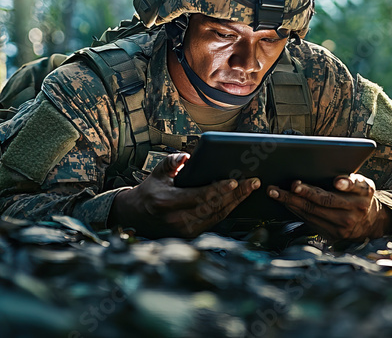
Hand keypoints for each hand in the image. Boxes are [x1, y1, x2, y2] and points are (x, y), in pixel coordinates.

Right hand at [110, 152, 259, 237]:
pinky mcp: (190, 235)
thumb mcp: (157, 173)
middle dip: (236, 194)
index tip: (235, 181)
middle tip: (253, 182)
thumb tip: (186, 157)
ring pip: (217, 216)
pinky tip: (239, 199)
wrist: (137, 216)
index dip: (219, 189)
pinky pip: (214, 221)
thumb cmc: (150, 191)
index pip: (199, 196)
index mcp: (167, 202)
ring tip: (251, 188)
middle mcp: (177, 219)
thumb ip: (172, 162)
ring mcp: (184, 230)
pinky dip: (228, 210)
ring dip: (236, 202)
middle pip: (213, 207)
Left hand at [267, 173, 391, 240]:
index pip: (349, 188)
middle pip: (324, 202)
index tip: (324, 183)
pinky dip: (296, 210)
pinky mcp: (331, 235)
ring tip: (276, 192)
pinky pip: (310, 221)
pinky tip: (285, 202)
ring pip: (312, 212)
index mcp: (363, 195)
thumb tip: (337, 180)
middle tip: (286, 186)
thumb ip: (352, 180)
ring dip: (291, 202)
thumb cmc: (362, 197)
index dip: (340, 185)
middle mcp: (353, 213)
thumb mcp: (365, 185)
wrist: (370, 223)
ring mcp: (341, 227)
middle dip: (303, 193)